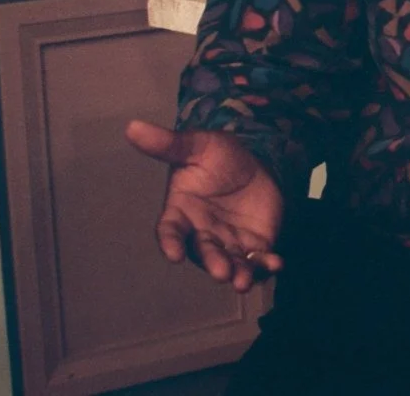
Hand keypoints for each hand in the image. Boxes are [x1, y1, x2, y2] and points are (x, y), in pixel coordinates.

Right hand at [124, 120, 284, 291]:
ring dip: (237, 274)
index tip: (173, 254)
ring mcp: (228, 241)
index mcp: (181, 212)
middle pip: (203, 252)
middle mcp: (201, 232)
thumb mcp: (197, 145)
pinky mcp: (254, 244)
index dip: (170, 243)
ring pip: (229, 262)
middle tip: (221, 272)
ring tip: (243, 282)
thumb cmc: (218, 157)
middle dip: (212, 263)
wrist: (255, 161)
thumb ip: (168, 143)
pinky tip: (277, 264)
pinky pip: (258, 259)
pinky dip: (266, 265)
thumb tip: (132, 126)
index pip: (170, 231)